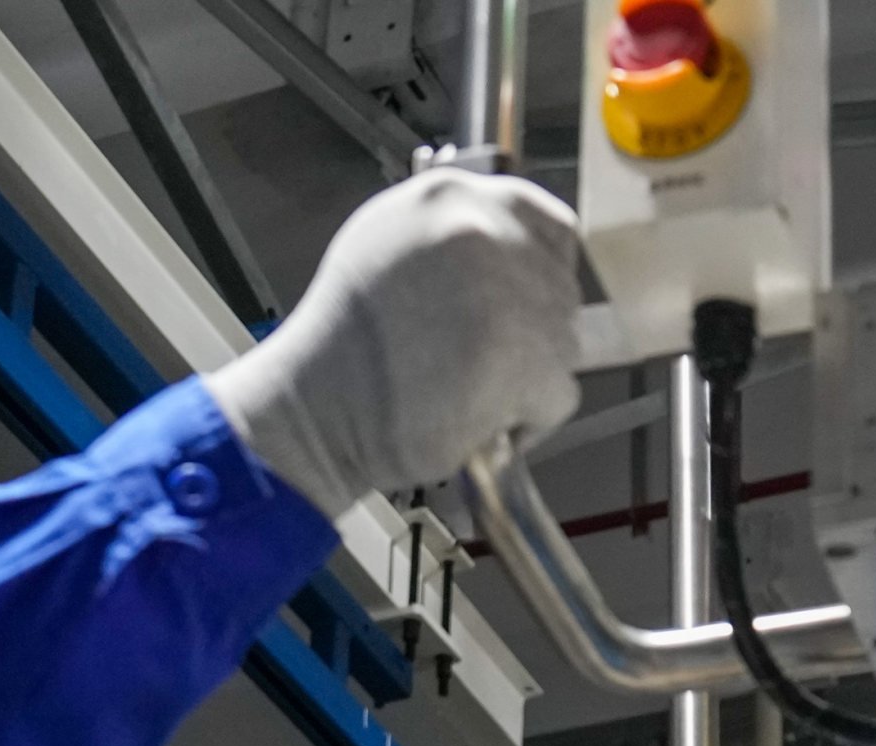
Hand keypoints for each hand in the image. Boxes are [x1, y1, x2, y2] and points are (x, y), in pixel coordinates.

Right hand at [205, 171, 584, 520]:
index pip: (546, 222)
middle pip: (558, 288)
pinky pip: (558, 394)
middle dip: (531, 334)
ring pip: (562, 342)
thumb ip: (453, 235)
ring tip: (467, 388)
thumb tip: (512, 252)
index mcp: (450, 196)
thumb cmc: (342, 343)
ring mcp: (509, 293)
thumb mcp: (388, 242)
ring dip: (528, 376)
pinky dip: (528, 419)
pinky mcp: (526, 359)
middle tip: (482, 363)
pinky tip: (478, 417)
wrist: (313, 406)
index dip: (542, 274)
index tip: (527, 304)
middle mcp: (482, 231)